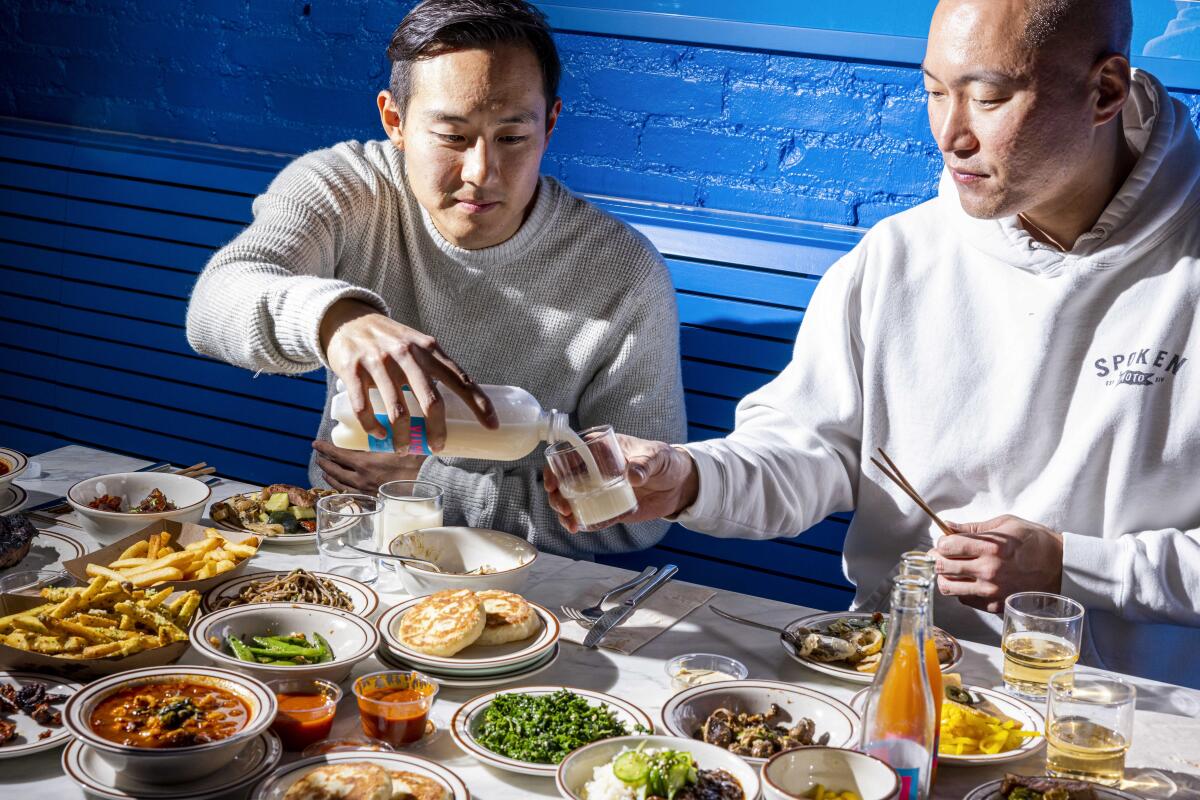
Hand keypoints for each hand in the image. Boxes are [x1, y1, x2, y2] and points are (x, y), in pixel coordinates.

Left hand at [313, 440, 424, 493]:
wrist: (429, 484)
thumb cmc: (417, 462)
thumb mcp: (398, 444)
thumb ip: (383, 438)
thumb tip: (376, 428)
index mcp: (365, 463)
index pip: (337, 454)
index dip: (325, 448)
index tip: (316, 444)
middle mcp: (362, 479)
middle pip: (335, 471)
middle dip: (324, 462)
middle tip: (319, 456)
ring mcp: (367, 492)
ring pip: (340, 486)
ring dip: (330, 477)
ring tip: (325, 472)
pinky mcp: (373, 502)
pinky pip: (352, 497)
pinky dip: (342, 491)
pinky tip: (342, 489)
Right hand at [319, 299, 497, 450]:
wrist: (347, 320)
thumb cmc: (390, 341)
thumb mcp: (417, 345)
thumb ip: (434, 368)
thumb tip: (457, 406)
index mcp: (428, 349)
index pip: (460, 379)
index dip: (479, 404)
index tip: (492, 426)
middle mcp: (406, 354)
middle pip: (431, 400)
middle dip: (437, 430)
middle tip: (437, 447)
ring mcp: (378, 361)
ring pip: (397, 410)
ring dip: (402, 437)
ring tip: (403, 449)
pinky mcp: (352, 370)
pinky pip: (364, 407)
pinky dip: (373, 427)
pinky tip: (379, 434)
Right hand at [543, 435, 698, 532]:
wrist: (680, 484)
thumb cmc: (666, 461)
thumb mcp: (656, 457)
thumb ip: (645, 463)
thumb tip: (633, 474)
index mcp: (602, 450)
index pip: (571, 455)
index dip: (556, 467)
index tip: (552, 482)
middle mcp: (596, 470)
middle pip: (565, 480)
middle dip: (556, 495)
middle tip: (562, 506)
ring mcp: (601, 490)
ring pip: (573, 499)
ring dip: (565, 511)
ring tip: (568, 521)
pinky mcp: (610, 507)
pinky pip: (591, 515)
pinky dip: (580, 522)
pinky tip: (576, 528)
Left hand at [934, 514, 1063, 612]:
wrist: (1062, 567)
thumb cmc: (1036, 542)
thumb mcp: (1006, 524)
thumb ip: (974, 528)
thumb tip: (948, 526)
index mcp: (992, 547)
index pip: (947, 546)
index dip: (942, 542)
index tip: (946, 541)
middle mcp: (989, 571)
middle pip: (942, 567)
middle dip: (939, 558)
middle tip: (944, 555)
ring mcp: (992, 591)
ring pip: (948, 587)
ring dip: (946, 576)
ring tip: (954, 569)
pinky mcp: (995, 605)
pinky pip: (964, 599)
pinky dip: (961, 590)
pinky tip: (970, 581)